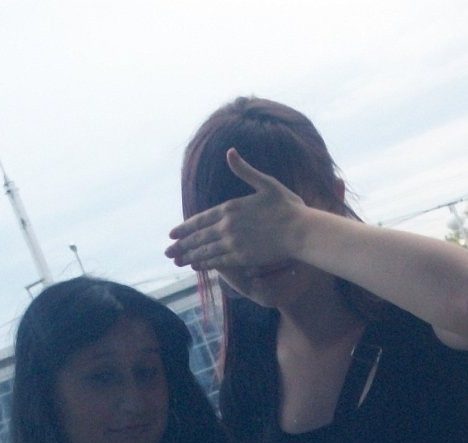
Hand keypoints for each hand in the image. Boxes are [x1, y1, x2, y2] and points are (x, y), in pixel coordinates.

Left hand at [165, 149, 306, 271]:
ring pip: (205, 251)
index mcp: (231, 207)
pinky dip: (205, 264)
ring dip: (189, 256)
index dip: (184, 227)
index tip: (172, 233)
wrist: (300, 231)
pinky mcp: (242, 258)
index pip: (200, 219)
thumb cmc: (288, 207)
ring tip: (176, 261)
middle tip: (167, 251)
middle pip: (198, 237)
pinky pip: (218, 262)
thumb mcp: (266, 183)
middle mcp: (228, 226)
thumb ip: (245, 171)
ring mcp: (234, 243)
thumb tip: (230, 151)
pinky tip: (196, 267)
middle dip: (181, 245)